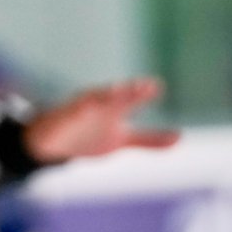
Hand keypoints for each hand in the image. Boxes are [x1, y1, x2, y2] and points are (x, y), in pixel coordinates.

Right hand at [22, 78, 177, 163]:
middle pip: (113, 96)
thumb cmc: (89, 137)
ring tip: (114, 92)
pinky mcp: (61, 117)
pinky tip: (83, 105)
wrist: (52, 145)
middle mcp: (98, 104)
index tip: (155, 87)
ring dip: (102, 95)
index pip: (129, 99)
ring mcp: (78, 110)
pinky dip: (75, 109)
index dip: (140, 93)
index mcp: (113, 109)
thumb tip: (179, 138)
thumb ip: (149, 139)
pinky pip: (68, 112)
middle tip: (140, 87)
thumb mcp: (122, 140)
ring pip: (91, 99)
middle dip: (126, 91)